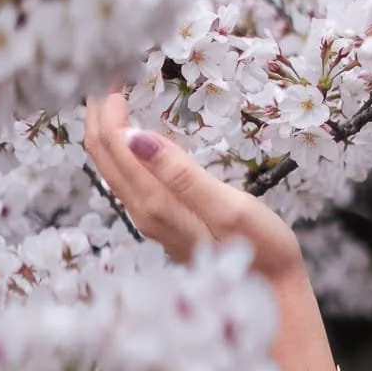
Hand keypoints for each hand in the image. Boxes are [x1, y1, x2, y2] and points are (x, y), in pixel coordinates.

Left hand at [83, 90, 305, 285]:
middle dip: (98, 114)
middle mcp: (146, 214)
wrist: (274, 298)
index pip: (116, 145)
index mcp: (157, 204)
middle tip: (103, 75)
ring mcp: (153, 222)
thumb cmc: (263, 251)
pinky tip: (133, 140)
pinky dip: (123, 152)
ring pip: (113, 170)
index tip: (113, 72)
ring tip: (110, 99)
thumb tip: (136, 135)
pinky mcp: (165, 225)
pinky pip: (130, 181)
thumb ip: (181, 173)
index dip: (109, 106)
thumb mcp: (229, 207)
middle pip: (105, 156)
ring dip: (107, 131)